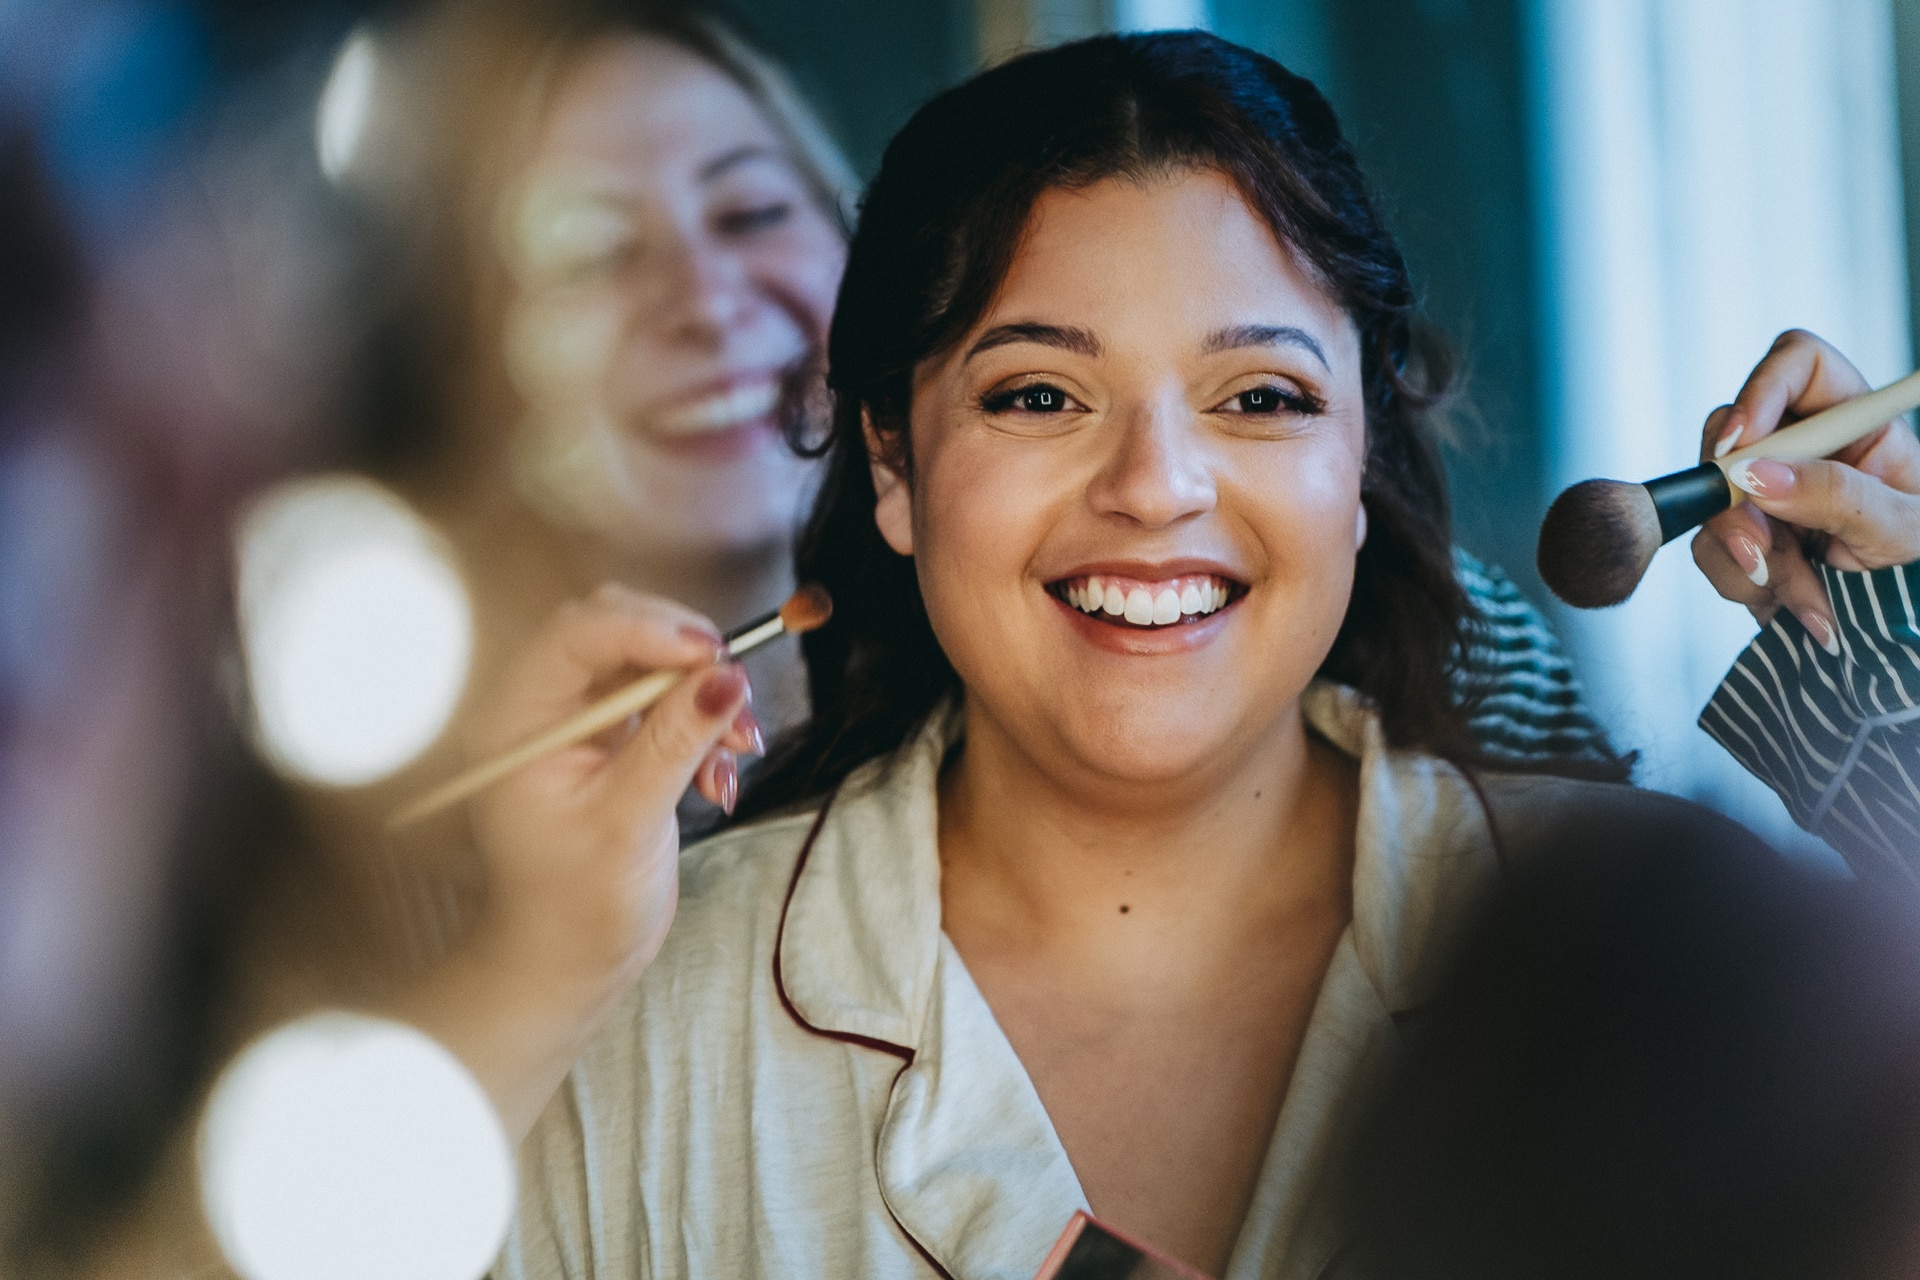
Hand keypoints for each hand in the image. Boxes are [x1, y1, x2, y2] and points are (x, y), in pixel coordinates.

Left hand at [468, 583, 758, 982]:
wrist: (570, 960)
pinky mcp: (620, 740)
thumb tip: (727, 677)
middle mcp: (546, 708)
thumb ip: (675, 742)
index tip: (712, 654)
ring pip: (654, 664)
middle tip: (736, 692)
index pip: (579, 634)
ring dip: (707, 696)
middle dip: (687, 656)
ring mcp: (584, 722)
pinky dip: (707, 727)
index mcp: (519, 720)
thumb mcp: (628, 823)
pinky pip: (671, 702)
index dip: (650, 629)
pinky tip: (721, 776)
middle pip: (621, 631)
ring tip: (740, 747)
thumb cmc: (575, 906)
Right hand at [1690, 330, 1919, 651]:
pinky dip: (1745, 585)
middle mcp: (1803, 450)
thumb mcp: (1902, 526)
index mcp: (1854, 424)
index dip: (1761, 388)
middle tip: (1759, 543)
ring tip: (1806, 595)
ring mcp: (1766, 496)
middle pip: (1733, 434)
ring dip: (1749, 555)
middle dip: (1735, 495)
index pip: (1798, 364)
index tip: (1741, 440)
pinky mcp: (1744, 540)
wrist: (1908, 627)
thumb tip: (1761, 474)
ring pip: (1712, 501)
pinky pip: (1710, 550)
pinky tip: (1796, 605)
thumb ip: (1838, 496)